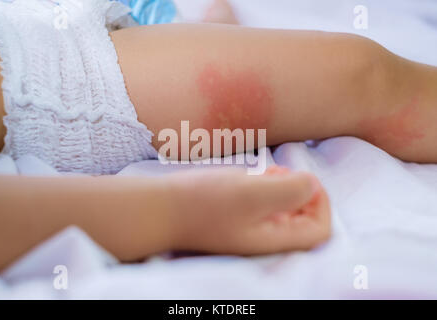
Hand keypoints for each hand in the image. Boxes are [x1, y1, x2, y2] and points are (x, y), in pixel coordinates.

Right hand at [166, 166, 330, 254]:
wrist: (162, 208)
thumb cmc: (205, 201)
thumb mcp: (254, 193)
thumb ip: (291, 190)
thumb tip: (312, 185)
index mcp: (273, 241)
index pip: (319, 229)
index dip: (321, 203)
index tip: (304, 179)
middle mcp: (265, 239)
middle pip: (303, 219)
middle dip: (299, 191)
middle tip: (280, 174)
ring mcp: (250, 229)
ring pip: (283, 209)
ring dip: (282, 187)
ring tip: (266, 173)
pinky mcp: (237, 218)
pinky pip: (263, 205)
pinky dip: (265, 188)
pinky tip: (252, 176)